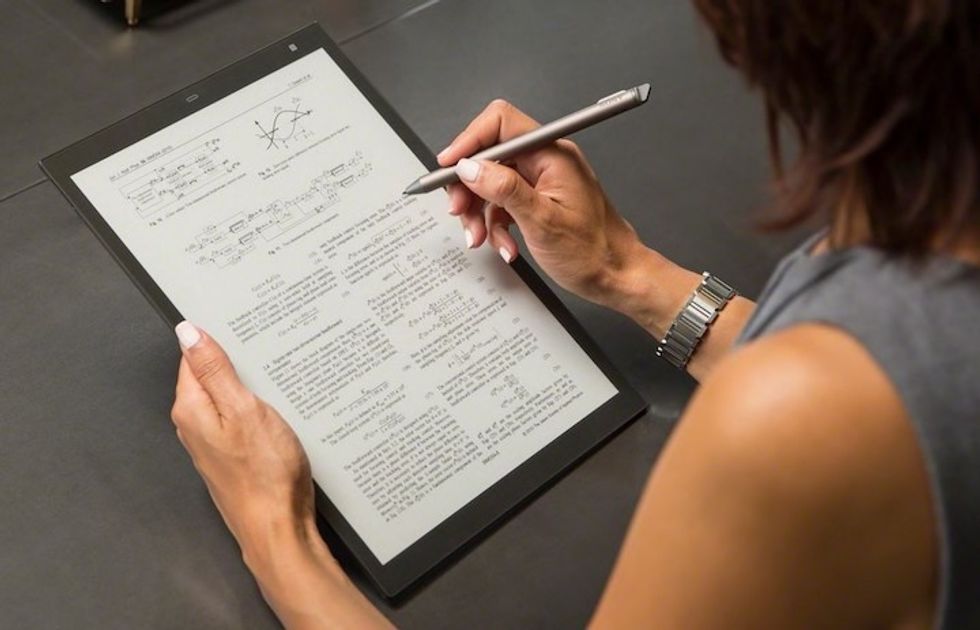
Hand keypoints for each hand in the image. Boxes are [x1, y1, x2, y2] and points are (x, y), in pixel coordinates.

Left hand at [170, 322, 391, 627]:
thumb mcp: (244, 410)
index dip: (217, 338)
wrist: (278, 529)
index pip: (193, 357)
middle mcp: (195, 426)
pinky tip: (280, 407)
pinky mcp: (234, 456)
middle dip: (236, 360)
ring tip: (279, 371)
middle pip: (210, 376)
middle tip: (269, 344)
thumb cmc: (265, 475)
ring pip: (228, 398)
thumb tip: (188, 332)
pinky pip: (241, 419)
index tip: (243, 324)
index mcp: (191, 409)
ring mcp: (214, 443)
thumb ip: (215, 370)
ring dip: (251, 385)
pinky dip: (258, 408)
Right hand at [440, 99, 662, 310]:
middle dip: (470, 186)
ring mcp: (540, 181)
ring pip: (491, 183)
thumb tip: (470, 167)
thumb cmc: (594, 252)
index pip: (501, 124)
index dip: (469, 141)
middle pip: (490, 156)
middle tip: (460, 211)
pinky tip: (504, 245)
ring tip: (482, 237)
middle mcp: (546, 161)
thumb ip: (504, 189)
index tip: (449, 166)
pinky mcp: (536, 200)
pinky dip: (495, 225)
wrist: (616, 276)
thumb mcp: (542, 221)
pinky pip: (502, 203)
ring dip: (480, 212)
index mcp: (553, 154)